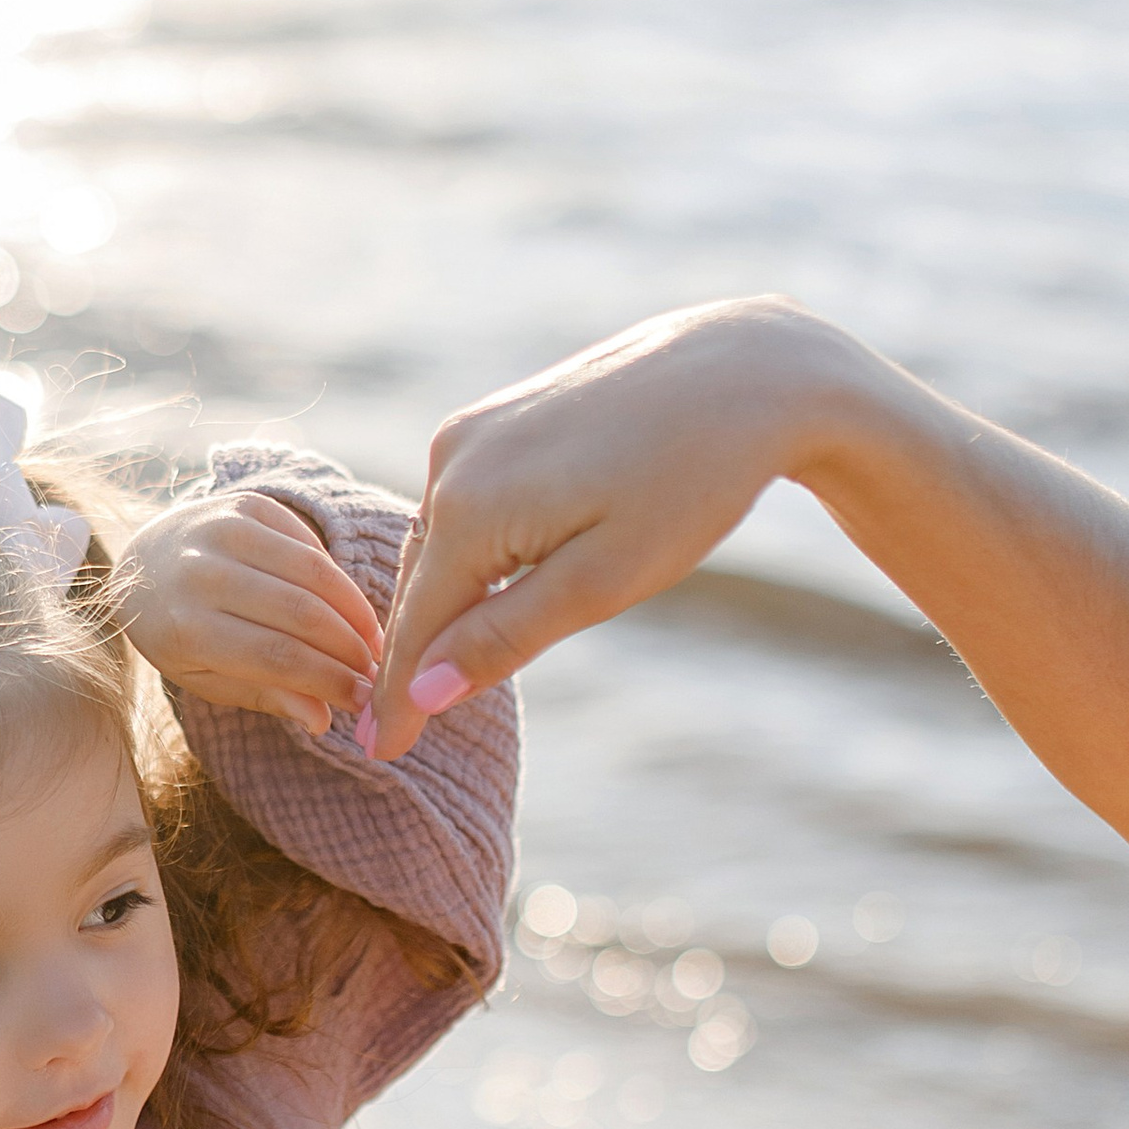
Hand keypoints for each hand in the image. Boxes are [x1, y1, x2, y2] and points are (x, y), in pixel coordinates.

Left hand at [115, 490, 384, 740]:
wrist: (141, 564)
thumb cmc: (179, 633)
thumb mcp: (207, 677)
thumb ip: (264, 694)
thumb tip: (321, 718)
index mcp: (187, 627)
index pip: (277, 656)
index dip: (329, 679)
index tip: (363, 700)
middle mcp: (203, 573)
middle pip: (301, 613)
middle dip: (350, 647)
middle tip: (376, 672)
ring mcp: (224, 530)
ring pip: (313, 572)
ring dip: (354, 611)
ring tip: (372, 642)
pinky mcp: (245, 504)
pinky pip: (308, 541)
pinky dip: (335, 578)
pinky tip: (347, 607)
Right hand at [371, 298, 868, 756]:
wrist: (747, 370)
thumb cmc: (690, 481)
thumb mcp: (604, 581)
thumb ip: (504, 637)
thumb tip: (420, 695)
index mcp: (469, 506)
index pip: (415, 627)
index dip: (397, 697)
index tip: (381, 757)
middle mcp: (451, 460)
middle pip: (421, 584)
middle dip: (411, 655)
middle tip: (396, 734)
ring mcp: (473, 430)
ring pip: (442, 542)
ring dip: (442, 602)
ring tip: (430, 674)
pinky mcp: (498, 415)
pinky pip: (466, 504)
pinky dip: (469, 553)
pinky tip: (483, 586)